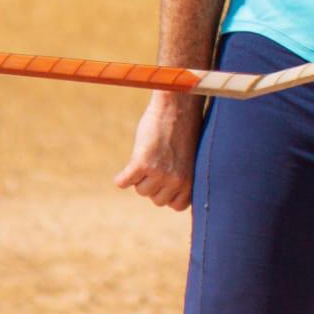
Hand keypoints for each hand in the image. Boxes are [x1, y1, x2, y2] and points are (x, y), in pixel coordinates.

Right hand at [115, 92, 203, 209]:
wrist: (176, 107)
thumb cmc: (183, 130)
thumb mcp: (188, 159)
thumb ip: (180, 177)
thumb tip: (164, 196)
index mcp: (191, 181)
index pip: (176, 205)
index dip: (169, 193)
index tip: (168, 179)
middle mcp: (176, 180)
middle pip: (156, 199)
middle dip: (154, 184)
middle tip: (158, 163)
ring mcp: (158, 173)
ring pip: (140, 190)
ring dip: (140, 177)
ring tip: (149, 156)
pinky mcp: (141, 163)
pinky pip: (123, 182)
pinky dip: (122, 178)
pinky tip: (128, 167)